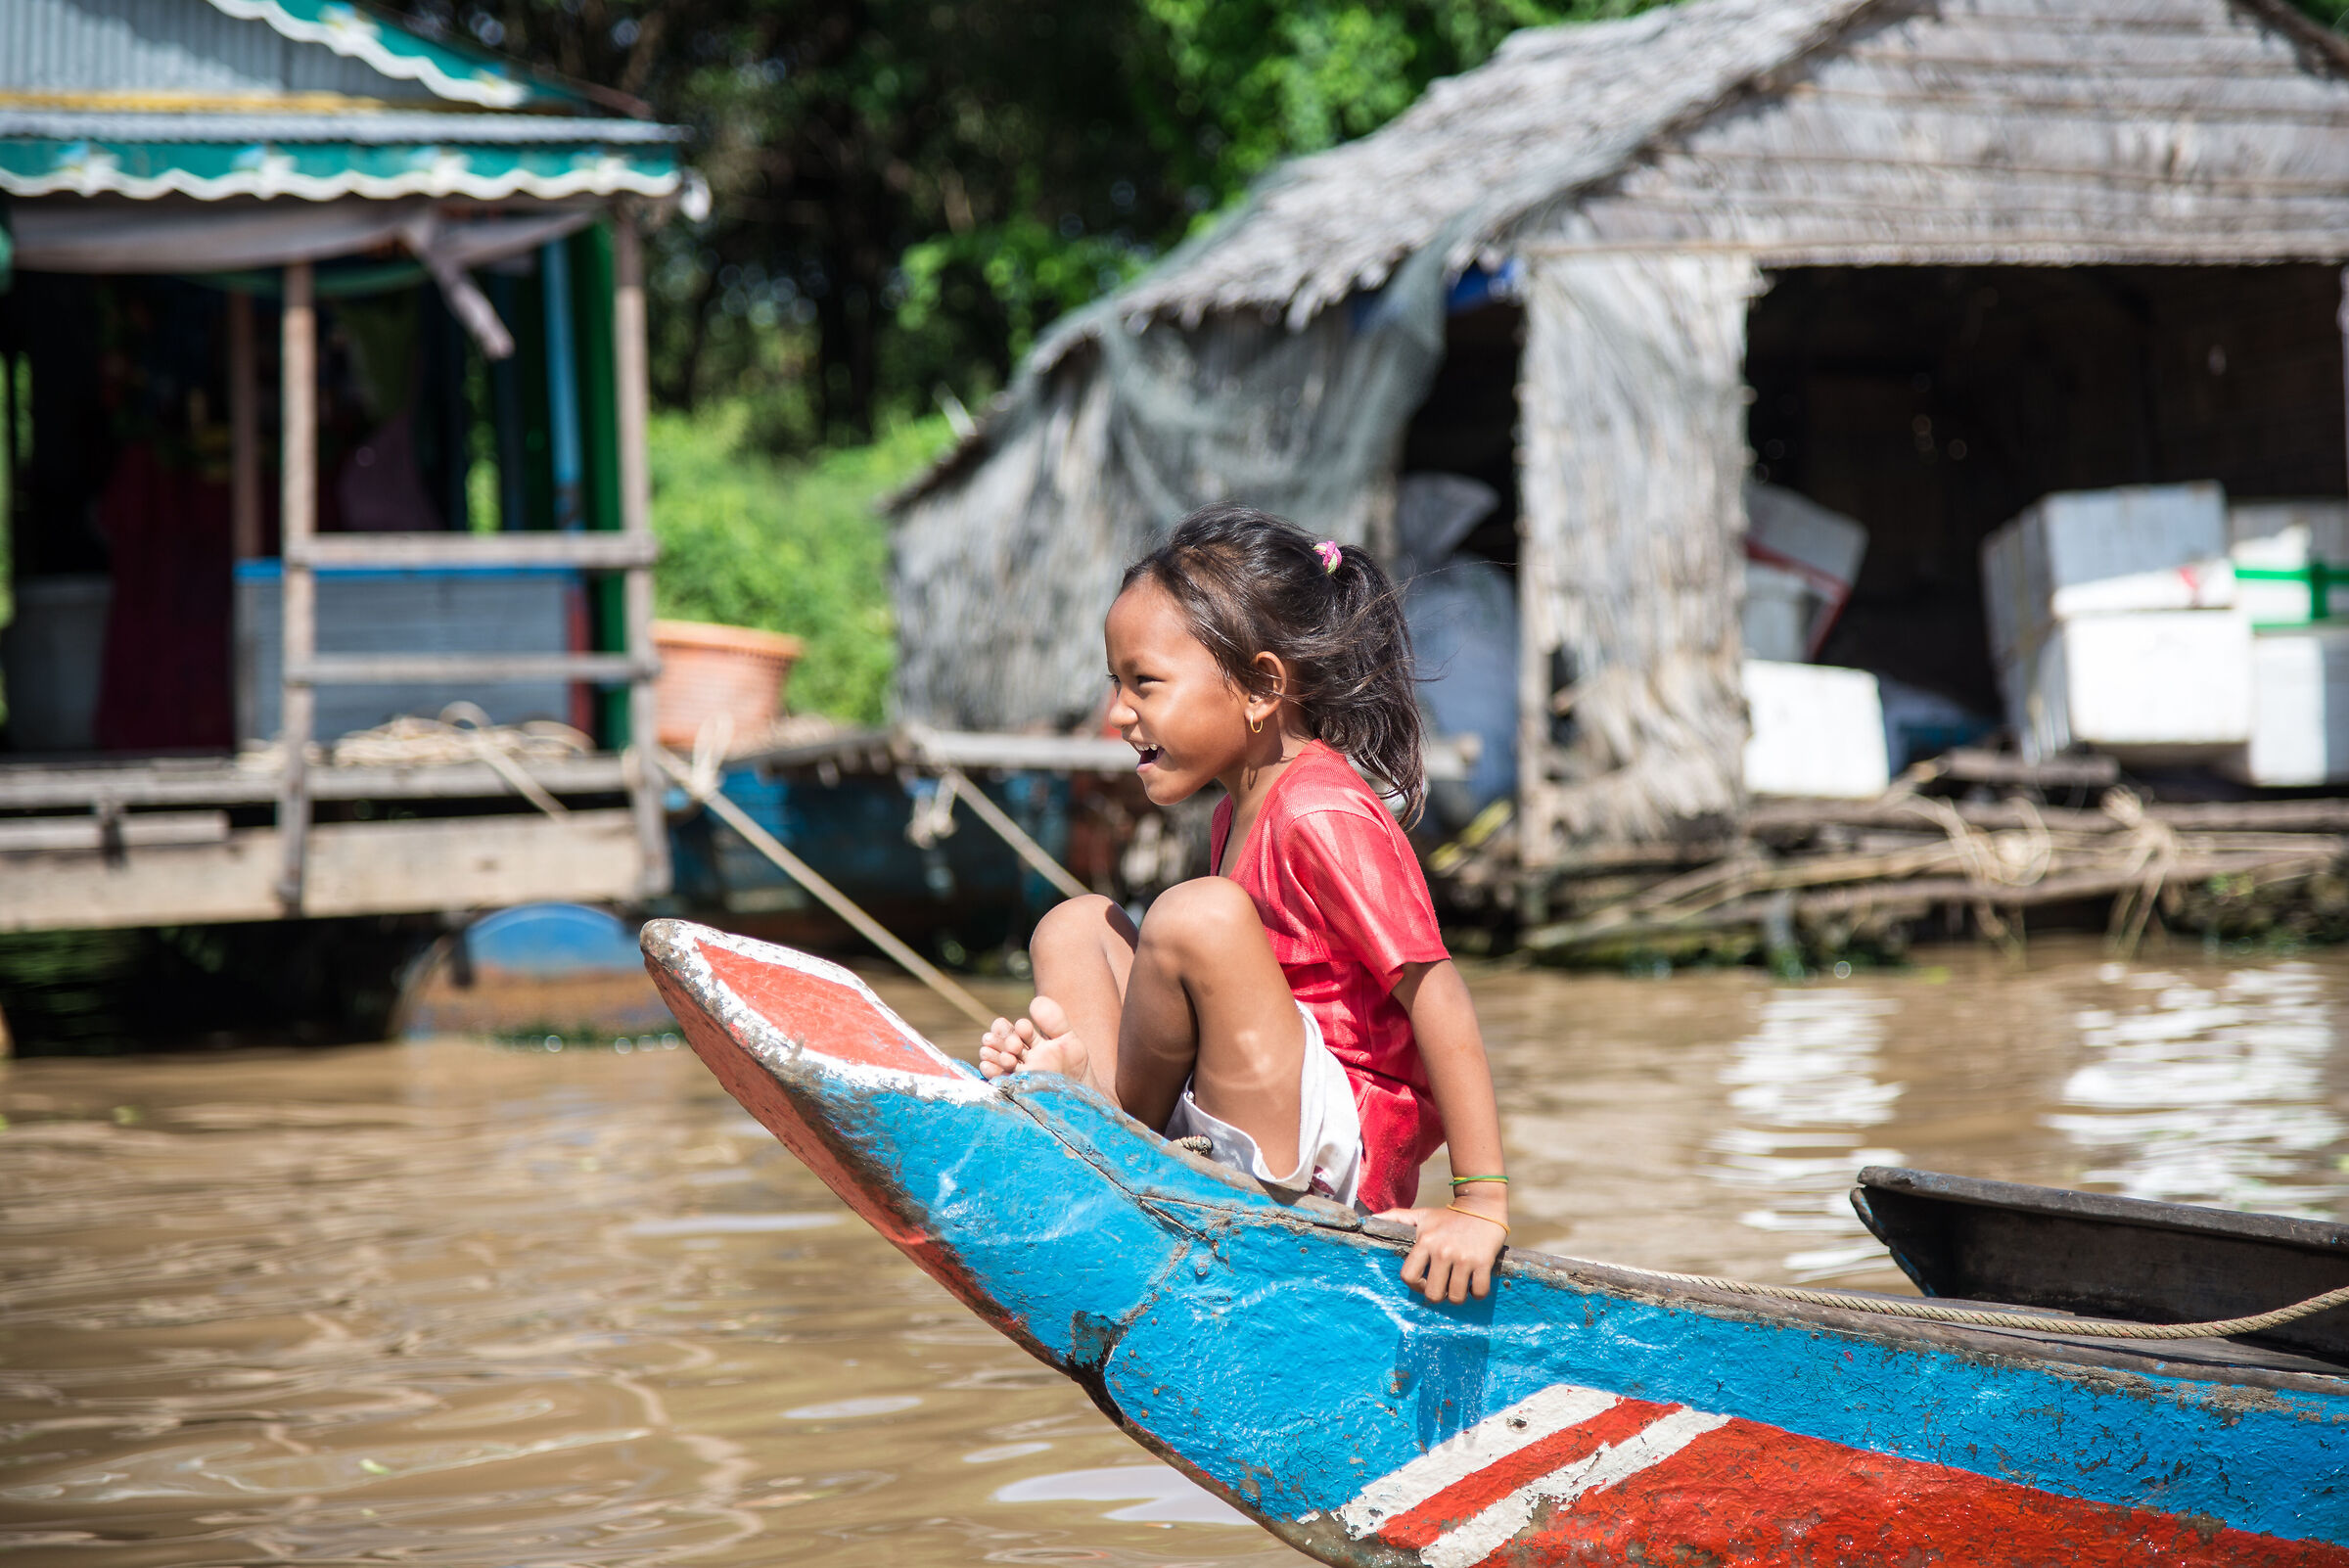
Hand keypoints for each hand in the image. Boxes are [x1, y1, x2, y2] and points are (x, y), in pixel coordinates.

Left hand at [1381, 1195, 1507, 1303]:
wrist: (1482, 1204)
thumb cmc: (1448, 1216)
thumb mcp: (1421, 1215)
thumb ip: (1396, 1218)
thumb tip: (1370, 1219)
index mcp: (1425, 1241)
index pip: (1409, 1276)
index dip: (1415, 1286)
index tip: (1423, 1283)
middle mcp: (1442, 1251)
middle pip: (1433, 1294)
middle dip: (1438, 1295)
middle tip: (1443, 1287)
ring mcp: (1464, 1257)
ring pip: (1456, 1297)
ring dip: (1458, 1296)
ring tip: (1459, 1286)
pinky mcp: (1484, 1261)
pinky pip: (1479, 1292)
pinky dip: (1477, 1294)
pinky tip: (1475, 1284)